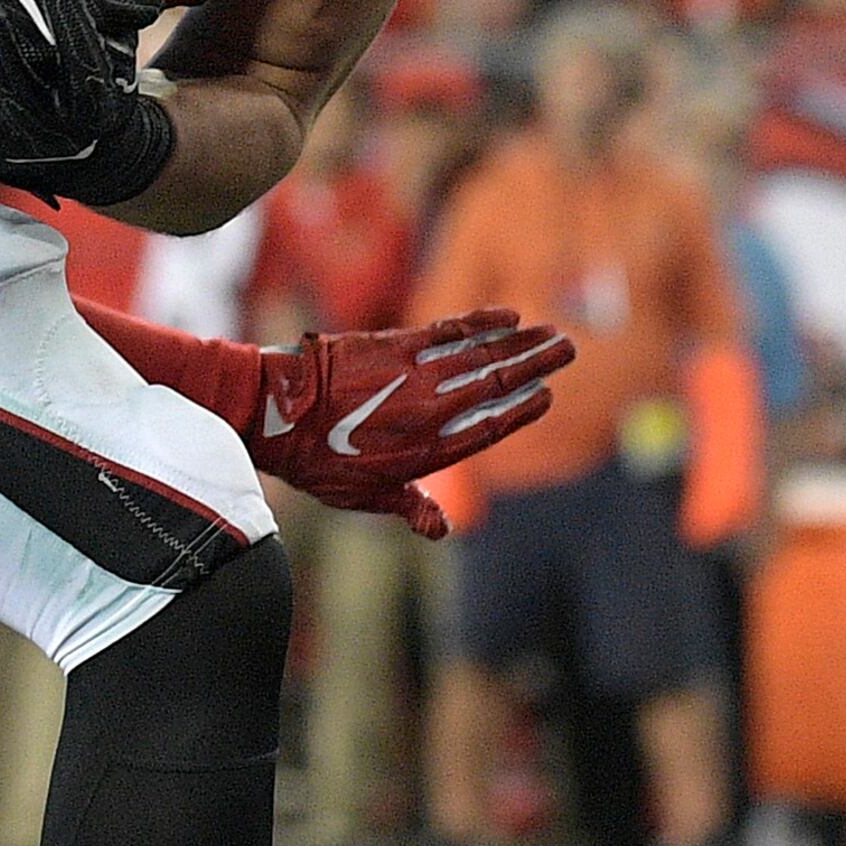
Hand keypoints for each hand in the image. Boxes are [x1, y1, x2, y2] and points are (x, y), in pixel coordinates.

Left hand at [251, 307, 572, 536]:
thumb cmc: (317, 462)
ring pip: (481, 354)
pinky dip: (480, 322)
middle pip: (497, 384)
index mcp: (430, 451)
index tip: (548, 395)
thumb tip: (444, 530)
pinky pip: (448, 330)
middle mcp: (431, 410)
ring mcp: (416, 374)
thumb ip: (411, 507)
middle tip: (570, 349)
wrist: (275, 415)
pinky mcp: (395, 343)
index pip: (491, 428)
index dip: (523, 411)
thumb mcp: (365, 497)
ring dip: (520, 342)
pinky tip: (507, 316)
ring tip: (552, 333)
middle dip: (537, 365)